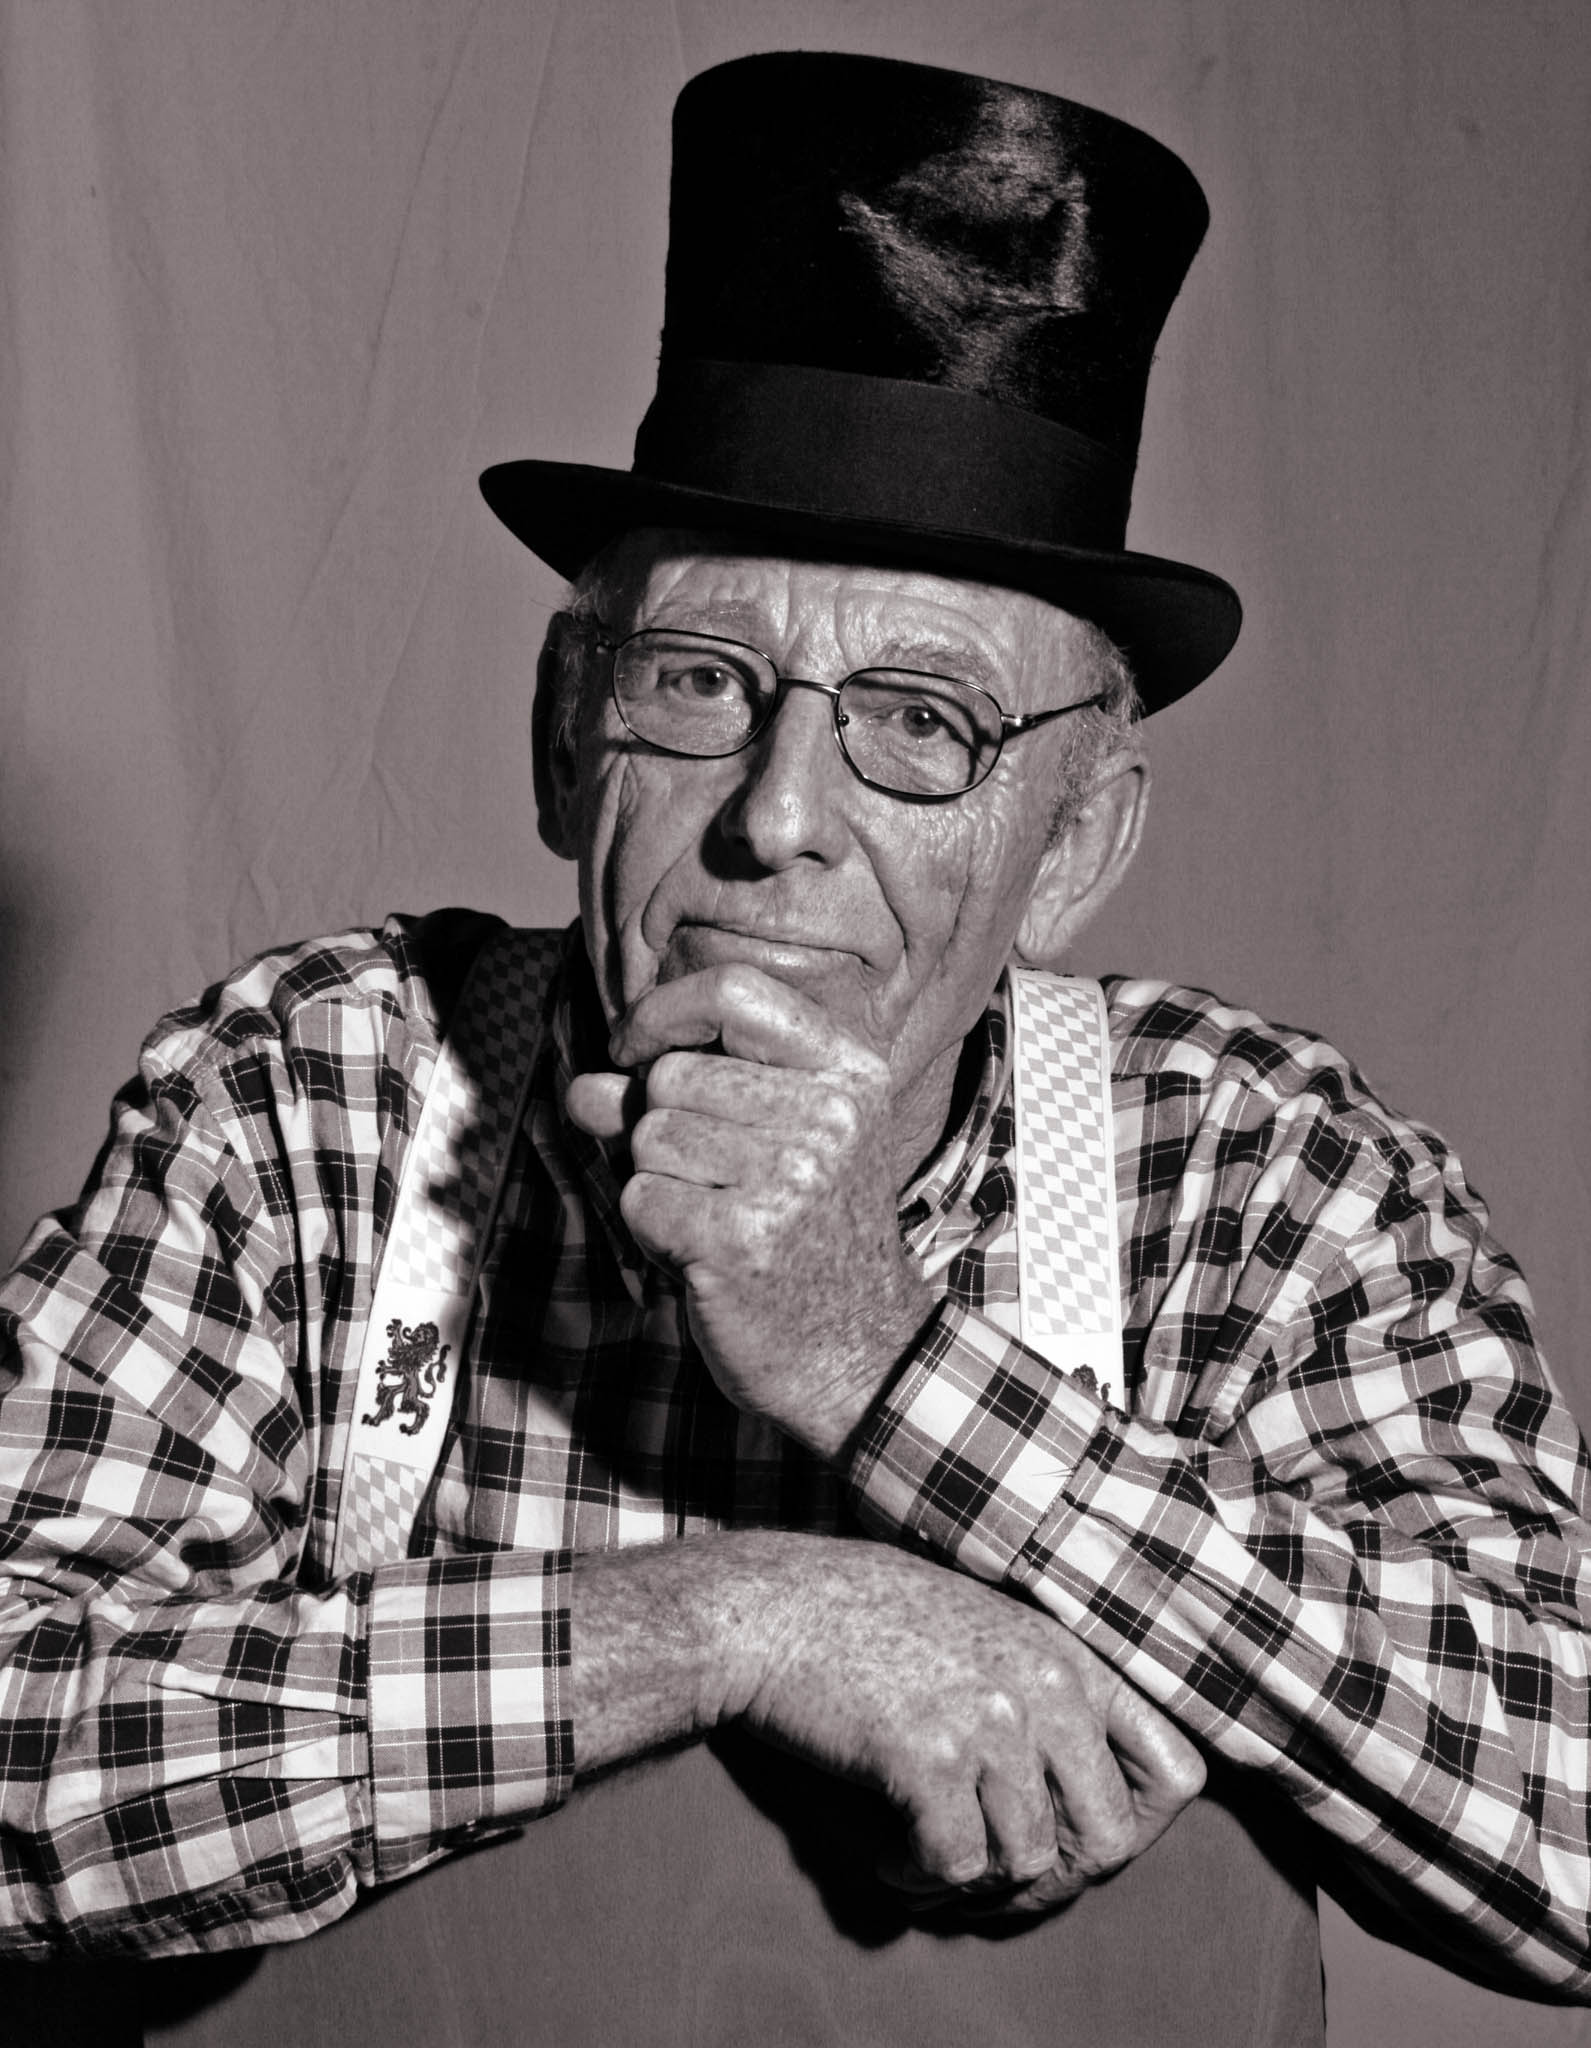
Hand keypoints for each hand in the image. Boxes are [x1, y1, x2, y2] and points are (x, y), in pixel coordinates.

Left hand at [564, 964, 936, 1457]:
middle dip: (660, 1127)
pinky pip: (641, 1196)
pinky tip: (701, 1254)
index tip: (631, 1049)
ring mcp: (792, 1176)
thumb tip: (582, 1086)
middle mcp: (830, 1115)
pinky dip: (651, 1230)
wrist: (855, 1354)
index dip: (661, 1012)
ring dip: (658, 1182)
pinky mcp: (744, 1237)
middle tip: (710, 1183)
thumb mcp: (764, 1145)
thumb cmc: (802, 1238)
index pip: (734, 992)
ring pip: (650, 1135)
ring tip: (714, 1220)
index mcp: (849, 1072)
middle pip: (673, 1074)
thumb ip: (675, 1099)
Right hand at [726, 1535, 1204, 1911]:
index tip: (1077, 1835)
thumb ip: (1045, 1688)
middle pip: (1109, 1839)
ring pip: (1027, 1864)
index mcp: (1067, 1653)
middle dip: (1054, 1876)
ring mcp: (989, 1718)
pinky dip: (918, 1878)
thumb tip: (1084, 1794)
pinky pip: (955, 1868)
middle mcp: (1045, 1684)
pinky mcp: (929, 1755)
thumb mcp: (983, 1628)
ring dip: (974, 1879)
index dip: (1140, 1825)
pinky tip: (887, 1851)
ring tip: (924, 1851)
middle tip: (993, 1867)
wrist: (771, 1608)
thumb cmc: (864, 1618)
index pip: (1179, 1770)